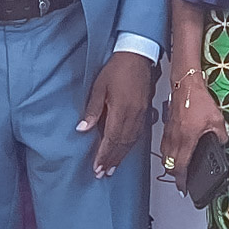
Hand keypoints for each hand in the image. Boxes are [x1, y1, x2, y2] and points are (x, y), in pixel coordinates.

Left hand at [78, 51, 154, 177]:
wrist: (138, 56)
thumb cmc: (117, 69)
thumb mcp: (98, 87)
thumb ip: (92, 109)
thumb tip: (83, 129)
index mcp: (121, 109)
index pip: (111, 139)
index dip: (104, 155)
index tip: (97, 168)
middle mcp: (134, 115)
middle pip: (122, 144)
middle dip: (112, 159)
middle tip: (103, 173)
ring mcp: (142, 113)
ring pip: (132, 140)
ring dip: (121, 155)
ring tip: (112, 167)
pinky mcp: (146, 110)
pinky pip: (138, 133)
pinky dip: (130, 145)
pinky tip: (125, 150)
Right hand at [158, 70, 227, 194]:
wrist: (185, 86)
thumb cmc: (198, 101)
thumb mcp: (217, 119)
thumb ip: (221, 134)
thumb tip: (222, 142)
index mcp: (186, 140)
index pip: (181, 167)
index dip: (181, 180)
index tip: (183, 188)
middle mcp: (174, 139)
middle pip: (170, 165)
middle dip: (175, 176)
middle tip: (181, 182)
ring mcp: (169, 134)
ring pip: (165, 156)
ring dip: (170, 166)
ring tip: (177, 171)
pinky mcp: (167, 127)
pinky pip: (165, 146)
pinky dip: (168, 154)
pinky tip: (174, 153)